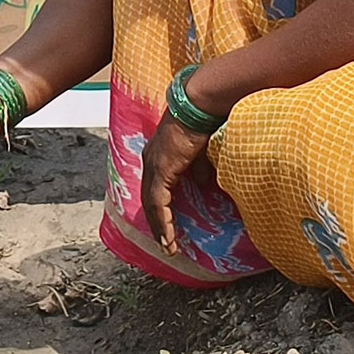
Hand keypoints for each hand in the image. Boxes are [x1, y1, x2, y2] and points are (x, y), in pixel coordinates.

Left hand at [140, 113, 212, 255]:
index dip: (161, 209)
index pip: (155, 188)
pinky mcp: (162, 169)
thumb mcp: (201, 152)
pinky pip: (159, 202)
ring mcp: (154, 165)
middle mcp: (152, 161)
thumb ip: (198, 169)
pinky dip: (163, 221)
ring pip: (151, 204)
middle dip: (157, 224)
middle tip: (165, 244)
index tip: (167, 228)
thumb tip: (202, 184)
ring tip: (167, 247)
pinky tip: (168, 236)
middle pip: (149, 199)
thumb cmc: (204, 122)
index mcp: (160, 156)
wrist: (199, 106)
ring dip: (159, 227)